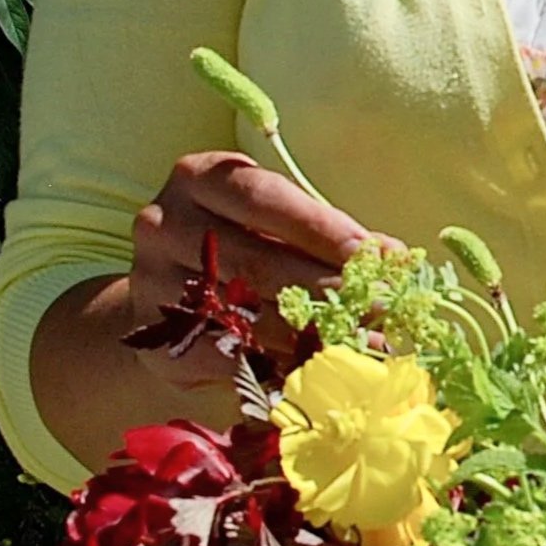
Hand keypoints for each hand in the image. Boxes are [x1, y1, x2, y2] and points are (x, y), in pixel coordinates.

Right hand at [127, 150, 376, 391]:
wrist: (165, 296)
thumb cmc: (238, 243)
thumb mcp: (271, 220)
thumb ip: (323, 233)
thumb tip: (393, 258)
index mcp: (198, 178)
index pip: (264, 199)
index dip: (321, 228)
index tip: (372, 254)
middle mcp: (165, 223)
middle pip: (257, 258)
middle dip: (327, 285)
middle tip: (380, 306)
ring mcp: (153, 281)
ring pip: (244, 310)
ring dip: (312, 331)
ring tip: (365, 341)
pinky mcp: (156, 337)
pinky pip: (225, 354)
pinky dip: (277, 364)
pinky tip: (319, 368)